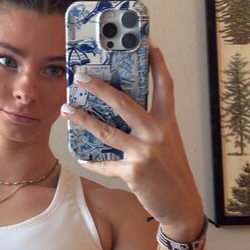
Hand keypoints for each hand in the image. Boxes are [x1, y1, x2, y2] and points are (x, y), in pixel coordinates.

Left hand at [61, 45, 204, 241]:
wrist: (183, 206)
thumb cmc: (172, 174)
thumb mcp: (168, 144)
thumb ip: (150, 127)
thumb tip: (121, 112)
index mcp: (168, 123)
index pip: (165, 86)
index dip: (158, 63)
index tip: (148, 43)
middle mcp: (158, 133)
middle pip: (124, 102)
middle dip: (100, 87)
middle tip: (81, 76)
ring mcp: (145, 152)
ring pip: (106, 131)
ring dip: (83, 119)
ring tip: (66, 110)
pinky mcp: (134, 172)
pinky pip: (105, 164)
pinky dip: (92, 162)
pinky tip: (82, 158)